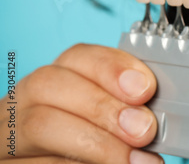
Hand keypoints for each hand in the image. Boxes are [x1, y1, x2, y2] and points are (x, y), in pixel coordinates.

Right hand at [0, 44, 162, 163]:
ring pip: (39, 124)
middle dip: (104, 106)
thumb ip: (125, 110)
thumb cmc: (87, 141)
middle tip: (144, 131)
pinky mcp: (8, 163)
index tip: (145, 89)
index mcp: (57, 79)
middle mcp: (25, 100)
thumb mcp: (108, 117)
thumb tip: (152, 117)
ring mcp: (8, 135)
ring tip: (133, 160)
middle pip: (51, 83)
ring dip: (95, 142)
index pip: (78, 56)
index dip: (112, 68)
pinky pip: (37, 163)